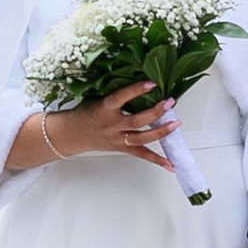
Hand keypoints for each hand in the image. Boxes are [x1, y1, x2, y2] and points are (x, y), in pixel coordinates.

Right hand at [42, 79, 176, 166]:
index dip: (136, 90)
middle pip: (136, 121)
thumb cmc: (85, 113)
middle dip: (155, 112)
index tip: (151, 83)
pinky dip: (157, 160)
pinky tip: (170, 164)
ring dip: (161, 132)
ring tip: (175, 124)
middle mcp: (111, 125)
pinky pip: (141, 155)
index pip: (122, 97)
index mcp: (104, 108)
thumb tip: (140, 83)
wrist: (71, 134)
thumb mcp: (97, 98)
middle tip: (169, 103)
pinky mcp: (121, 149)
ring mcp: (117, 139)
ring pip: (142, 139)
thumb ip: (117, 95)